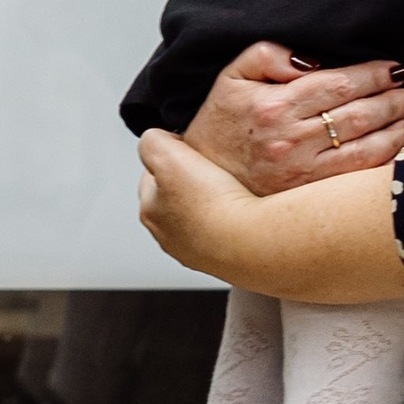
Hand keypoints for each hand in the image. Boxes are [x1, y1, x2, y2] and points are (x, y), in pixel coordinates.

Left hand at [139, 130, 261, 281]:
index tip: (194, 152)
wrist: (253, 241)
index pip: (152, 175)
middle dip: (192, 183)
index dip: (172, 157)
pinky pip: (227, 234)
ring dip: (213, 204)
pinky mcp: (226, 261)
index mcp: (150, 212)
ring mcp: (198, 253)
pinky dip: (234, 223)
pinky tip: (246, 213)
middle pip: (177, 198)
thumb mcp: (168, 154)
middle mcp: (169, 238)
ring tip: (233, 191)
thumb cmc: (212, 202)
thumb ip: (152, 142)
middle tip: (215, 170)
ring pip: (201, 218)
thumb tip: (158, 142)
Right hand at [184, 44, 403, 194]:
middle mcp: (291, 138)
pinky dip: (386, 157)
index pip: (337, 83)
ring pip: (364, 144)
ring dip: (397, 127)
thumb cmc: (220, 122)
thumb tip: (310, 58)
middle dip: (392, 98)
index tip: (394, 67)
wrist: (201, 176)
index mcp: (274, 105)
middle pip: (357, 112)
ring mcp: (302, 170)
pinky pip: (358, 173)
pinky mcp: (309, 193)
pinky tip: (403, 144)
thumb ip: (267, 55)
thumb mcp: (231, 77)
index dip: (372, 74)